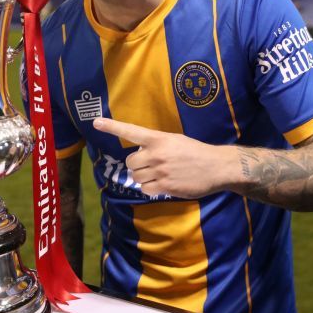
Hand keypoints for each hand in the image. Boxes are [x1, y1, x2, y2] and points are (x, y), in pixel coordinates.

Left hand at [93, 117, 237, 198]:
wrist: (217, 167)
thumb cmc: (195, 152)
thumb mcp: (175, 140)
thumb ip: (156, 145)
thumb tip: (139, 155)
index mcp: (159, 139)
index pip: (131, 131)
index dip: (112, 127)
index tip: (95, 122)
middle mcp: (157, 154)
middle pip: (130, 163)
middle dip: (136, 166)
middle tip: (149, 165)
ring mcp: (160, 171)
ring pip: (136, 178)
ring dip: (143, 178)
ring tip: (159, 174)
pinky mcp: (165, 187)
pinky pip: (145, 190)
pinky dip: (150, 189)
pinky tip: (162, 184)